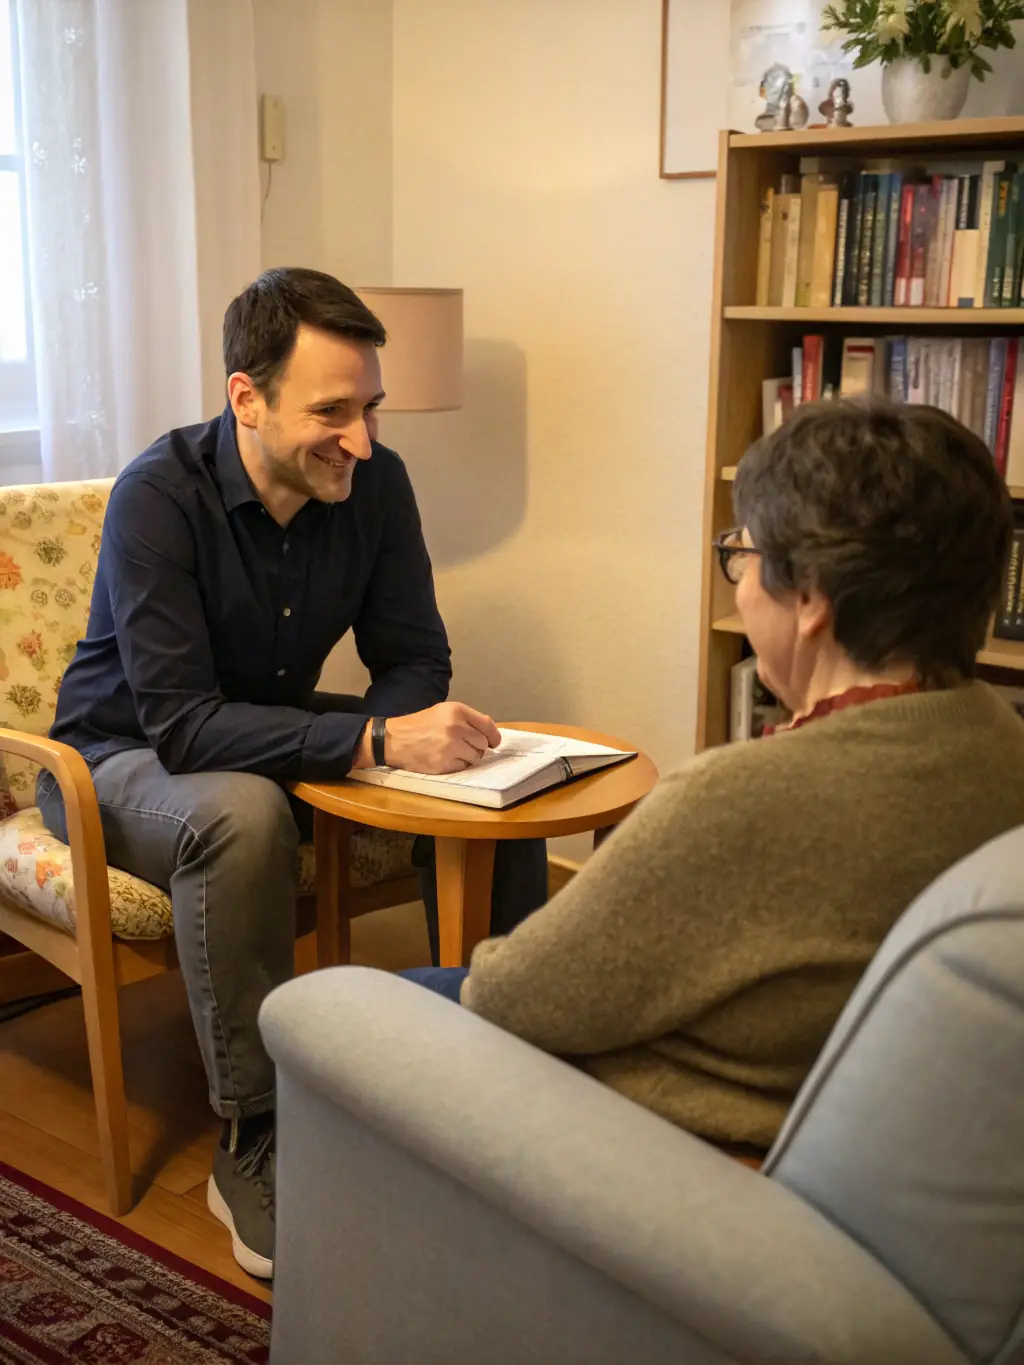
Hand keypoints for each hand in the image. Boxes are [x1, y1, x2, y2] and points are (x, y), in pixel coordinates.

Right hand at [383, 702, 500, 773]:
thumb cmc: (420, 725)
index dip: (494, 736)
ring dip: (468, 757)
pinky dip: (457, 765)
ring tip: (451, 751)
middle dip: (477, 747)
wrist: (394, 739)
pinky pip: (464, 767)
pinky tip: (444, 758)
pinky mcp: (445, 763)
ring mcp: (451, 746)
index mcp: (457, 711)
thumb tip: (491, 734)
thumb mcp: (443, 712)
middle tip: (462, 746)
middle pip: (483, 744)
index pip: (488, 725)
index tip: (494, 743)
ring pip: (475, 757)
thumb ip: (467, 719)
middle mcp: (457, 727)